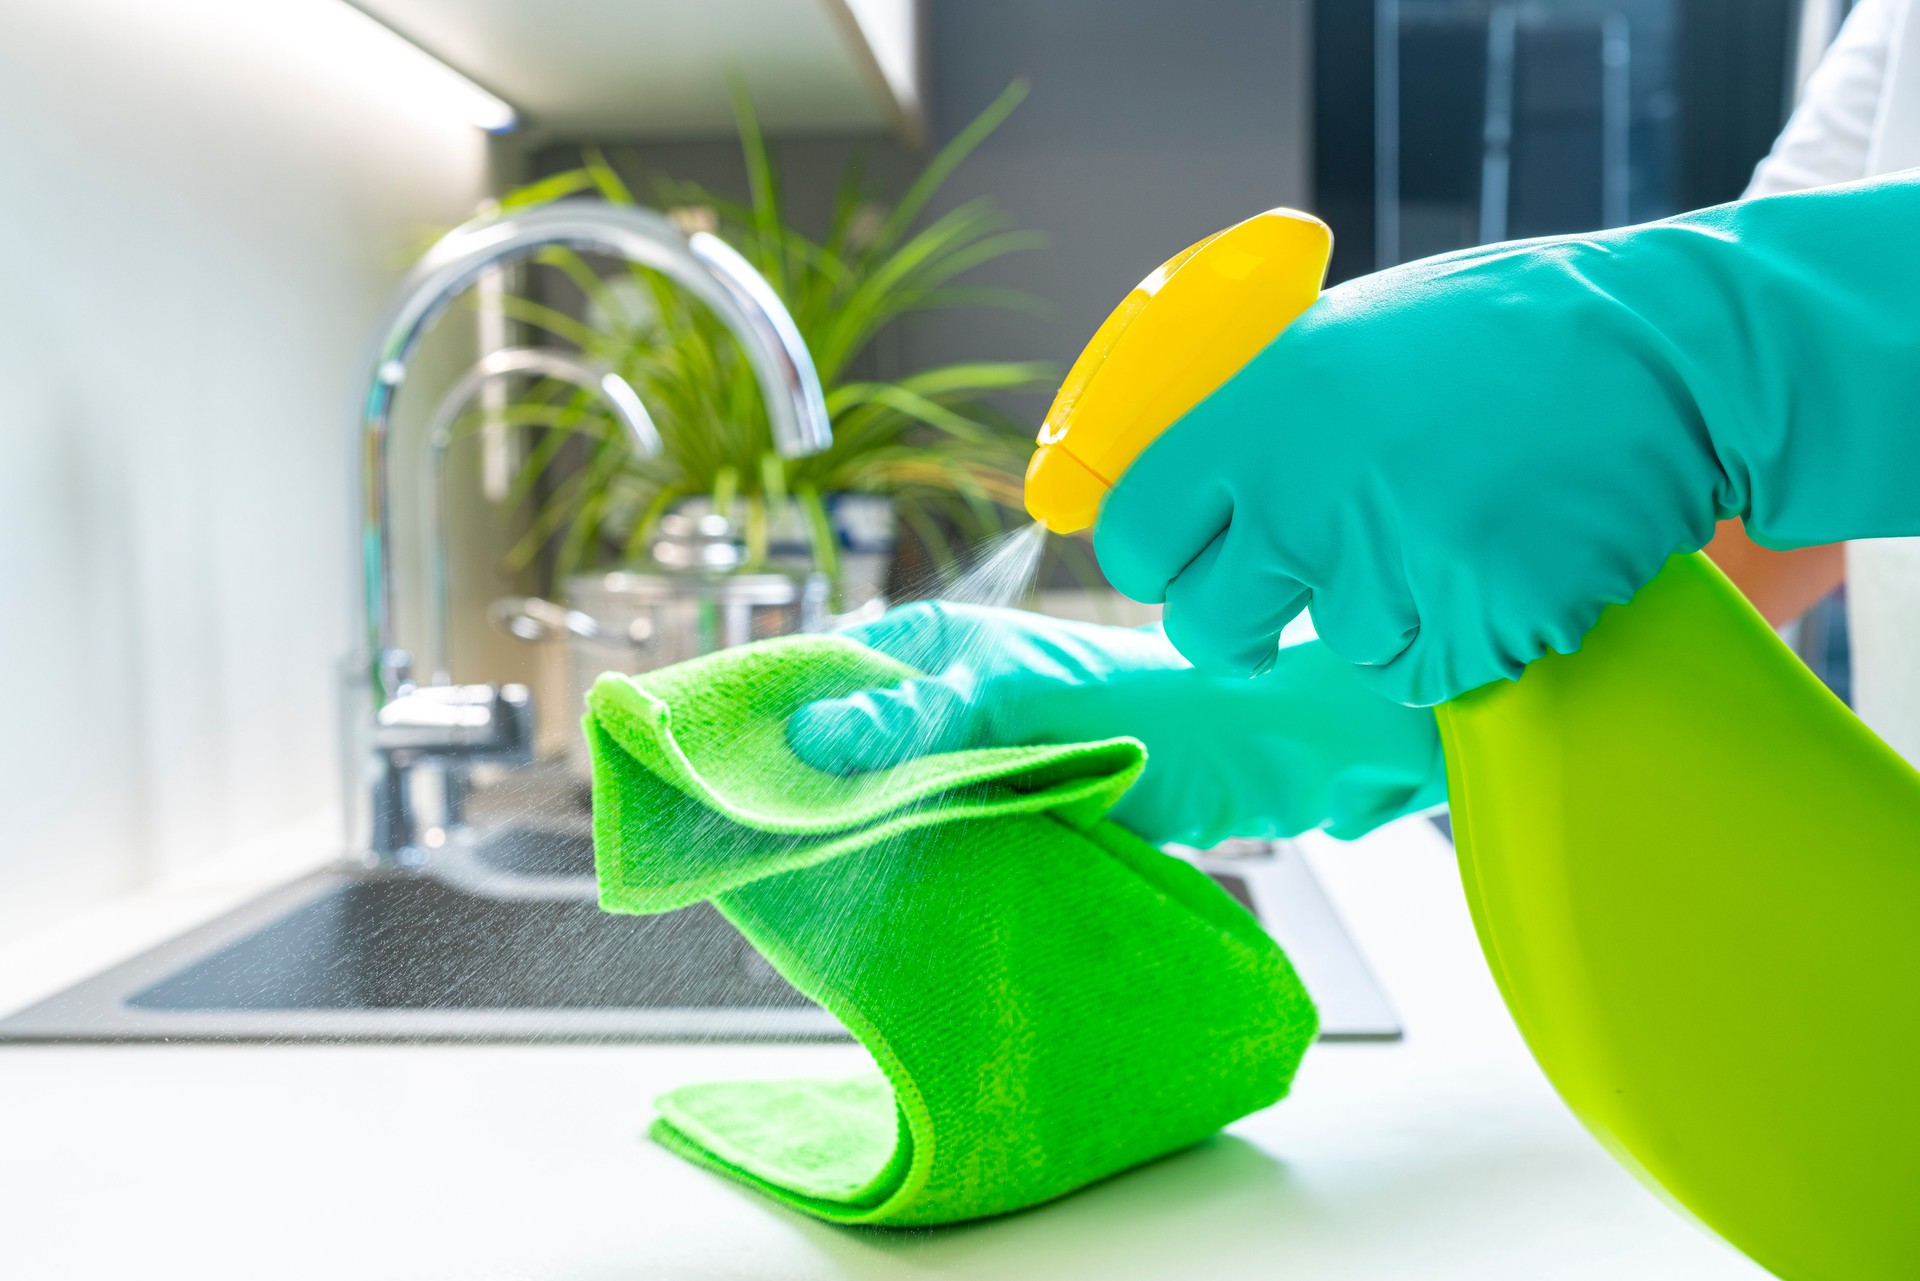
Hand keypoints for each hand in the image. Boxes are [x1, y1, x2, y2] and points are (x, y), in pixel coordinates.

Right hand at [785, 601, 1442, 845]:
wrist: (1242, 761)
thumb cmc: (1142, 703)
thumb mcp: (1015, 699)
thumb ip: (917, 716)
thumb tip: (810, 736)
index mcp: (931, 647)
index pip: (816, 675)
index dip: (765, 719)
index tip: (712, 772)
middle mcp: (935, 702)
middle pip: (833, 748)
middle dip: (792, 790)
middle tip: (740, 839)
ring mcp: (960, 764)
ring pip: (870, 804)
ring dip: (841, 837)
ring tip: (786, 874)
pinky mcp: (989, 820)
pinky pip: (919, 846)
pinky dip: (891, 870)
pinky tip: (861, 896)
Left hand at [1095, 173, 1919, 703]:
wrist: (1676, 352)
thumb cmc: (1509, 336)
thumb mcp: (1349, 337)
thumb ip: (1259, 418)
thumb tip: (1174, 485)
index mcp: (1265, 409)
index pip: (1138, 532)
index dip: (1159, 561)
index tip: (1185, 568)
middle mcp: (1312, 493)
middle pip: (1210, 627)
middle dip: (1244, 629)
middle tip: (1292, 600)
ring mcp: (1397, 565)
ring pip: (1341, 651)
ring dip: (1386, 620)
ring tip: (1456, 531)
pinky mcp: (1482, 623)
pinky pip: (1431, 676)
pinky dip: (1464, 643)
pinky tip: (1506, 565)